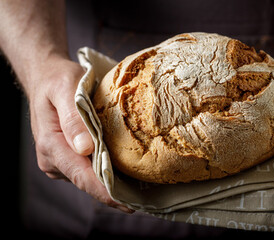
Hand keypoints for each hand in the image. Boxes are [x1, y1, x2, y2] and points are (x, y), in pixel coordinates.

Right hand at [23, 56, 133, 213]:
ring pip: (91, 180)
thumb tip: (85, 148)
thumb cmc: (58, 80)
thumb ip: (73, 117)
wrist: (46, 78)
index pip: (82, 177)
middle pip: (89, 183)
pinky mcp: (70, 160)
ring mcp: (61, 163)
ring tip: (145, 192)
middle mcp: (54, 160)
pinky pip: (91, 171)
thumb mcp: (65, 88)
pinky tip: (132, 177)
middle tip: (148, 202)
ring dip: (115, 185)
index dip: (105, 192)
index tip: (128, 203)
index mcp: (51, 145)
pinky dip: (110, 174)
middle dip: (116, 194)